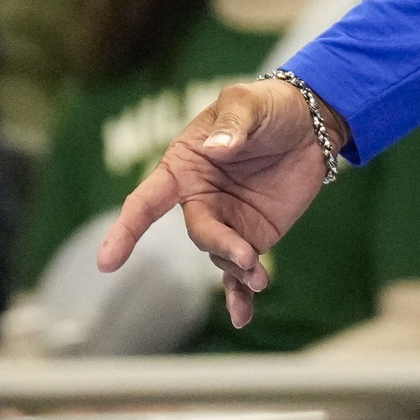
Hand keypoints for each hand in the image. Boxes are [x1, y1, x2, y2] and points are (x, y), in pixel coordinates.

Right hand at [98, 79, 340, 328]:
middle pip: (197, 232)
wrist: (312, 123)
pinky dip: (239, 295)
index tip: (107, 262)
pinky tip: (242, 316)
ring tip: (259, 276)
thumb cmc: (268, 106)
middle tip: (248, 255)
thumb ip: (232, 125)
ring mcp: (226, 222)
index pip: (146, 202)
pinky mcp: (253, 237)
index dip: (126, 231)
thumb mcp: (246, 103)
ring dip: (239, 267)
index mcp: (183, 167)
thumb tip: (218, 150)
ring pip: (220, 255)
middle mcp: (198, 199)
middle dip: (219, 245)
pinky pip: (239, 271)